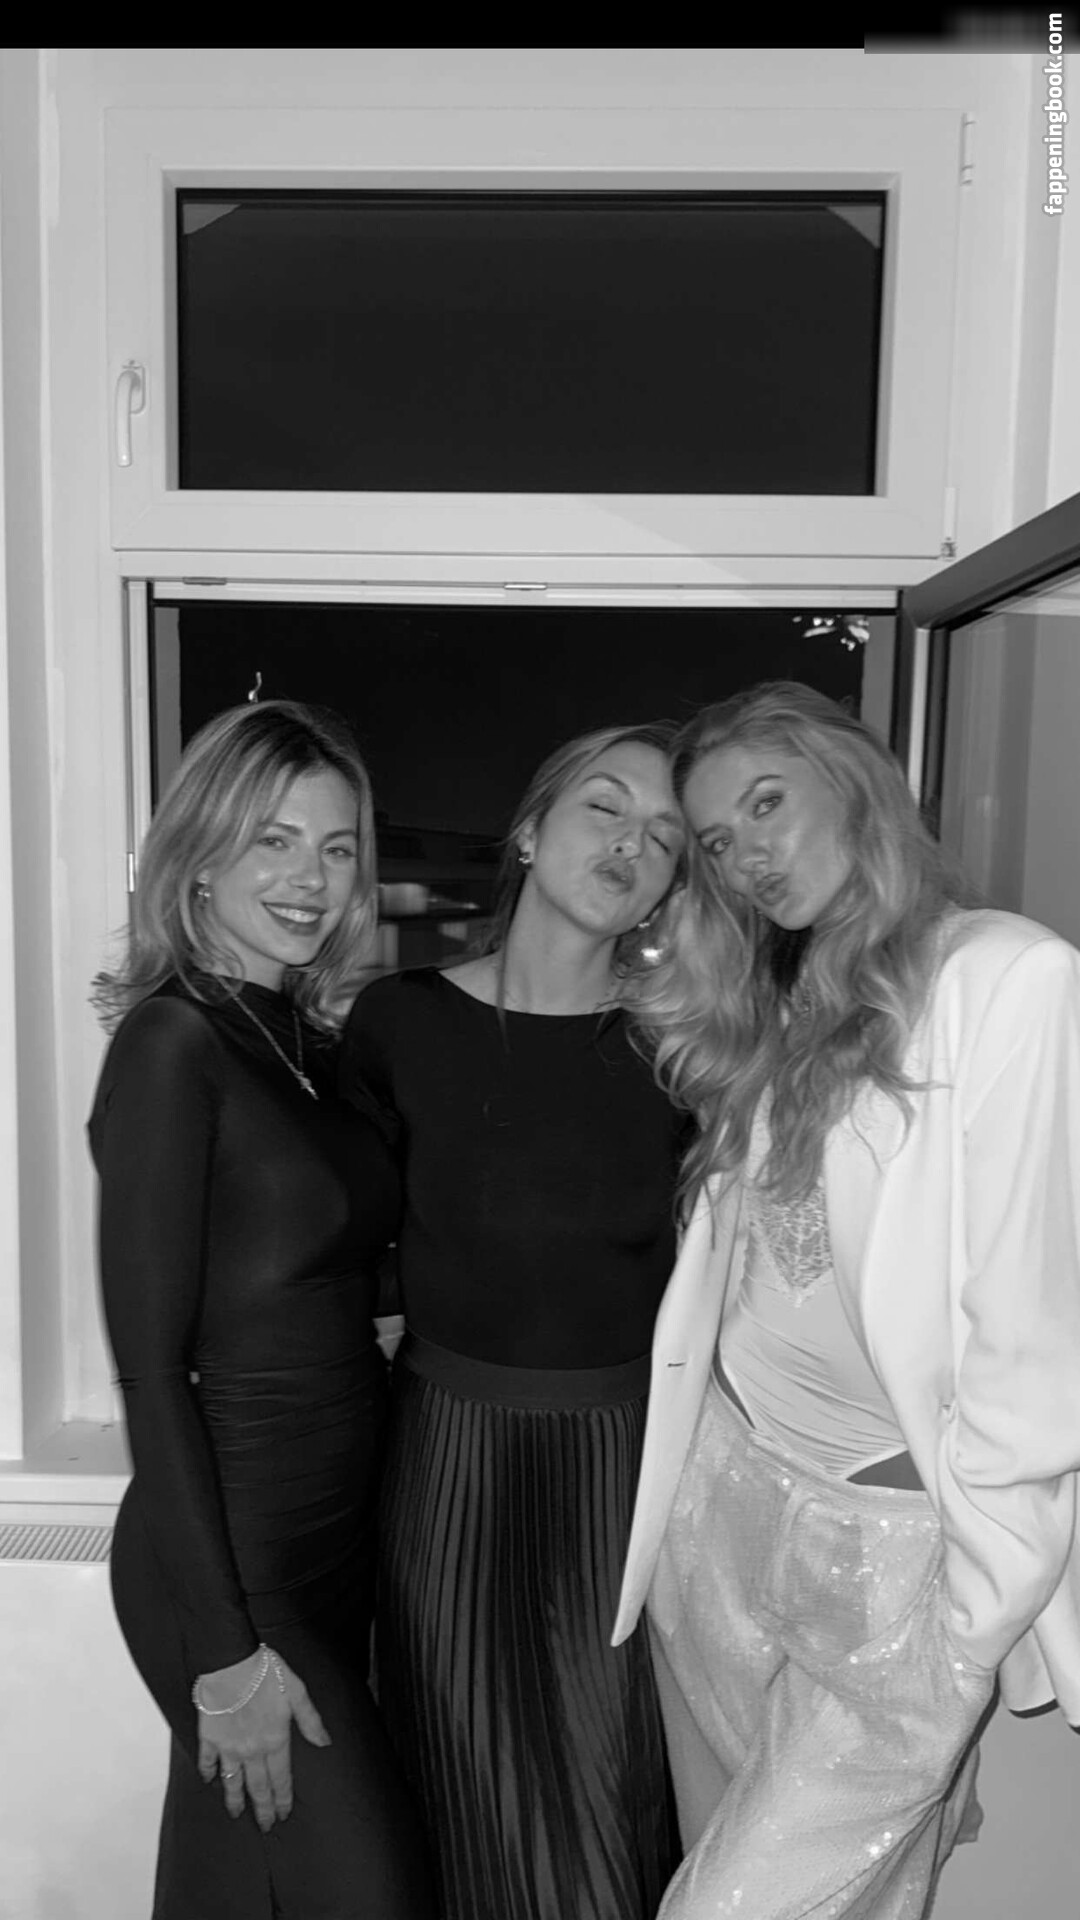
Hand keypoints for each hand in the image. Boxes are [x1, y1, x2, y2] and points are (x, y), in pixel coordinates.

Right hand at [195, 1647, 330, 1828]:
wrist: (230, 1662)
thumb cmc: (265, 1672)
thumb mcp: (296, 1692)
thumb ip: (310, 1720)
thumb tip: (324, 1742)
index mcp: (275, 1740)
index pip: (282, 1778)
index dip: (284, 1798)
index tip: (284, 1814)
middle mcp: (252, 1750)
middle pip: (259, 1787)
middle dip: (263, 1809)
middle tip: (266, 1826)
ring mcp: (229, 1746)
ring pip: (233, 1781)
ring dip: (235, 1799)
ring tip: (237, 1814)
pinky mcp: (209, 1737)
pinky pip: (208, 1761)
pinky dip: (209, 1772)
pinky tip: (209, 1780)